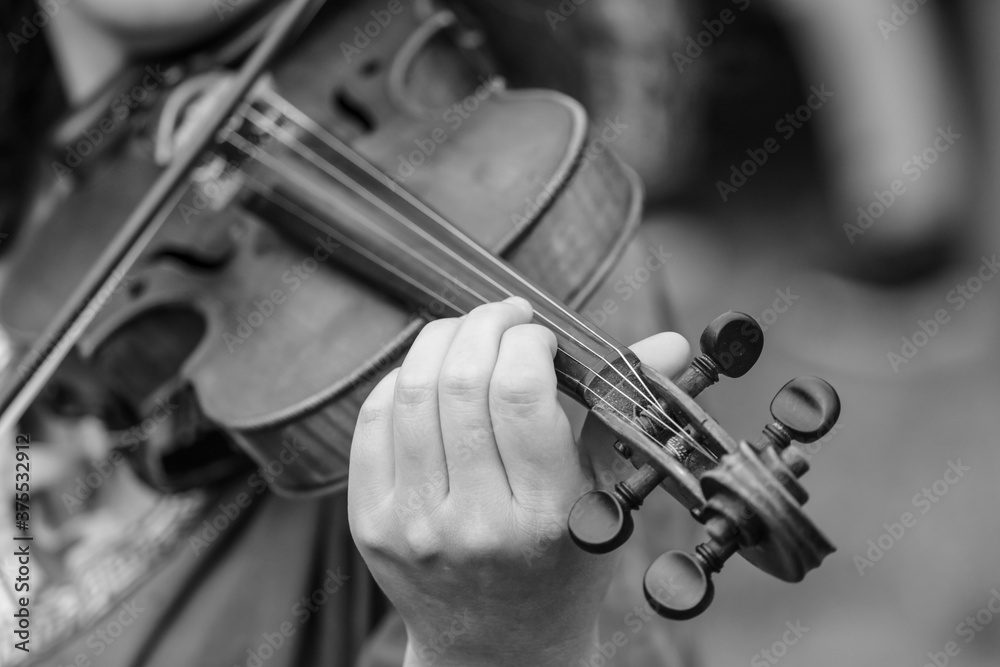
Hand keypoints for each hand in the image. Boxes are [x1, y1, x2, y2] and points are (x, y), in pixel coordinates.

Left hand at [347, 297, 688, 666]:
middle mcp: (476, 523)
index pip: (521, 394)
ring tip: (468, 334)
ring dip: (441, 341)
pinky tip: (431, 376)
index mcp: (547, 516)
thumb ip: (624, 412)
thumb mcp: (605, 498)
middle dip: (484, 325)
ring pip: (411, 392)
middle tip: (503, 317)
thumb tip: (674, 342)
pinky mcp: (371, 523)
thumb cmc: (563, 566)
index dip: (527, 340)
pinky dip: (401, 380)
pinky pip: (373, 421)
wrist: (498, 646)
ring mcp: (415, 525)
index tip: (540, 335)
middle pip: (462, 382)